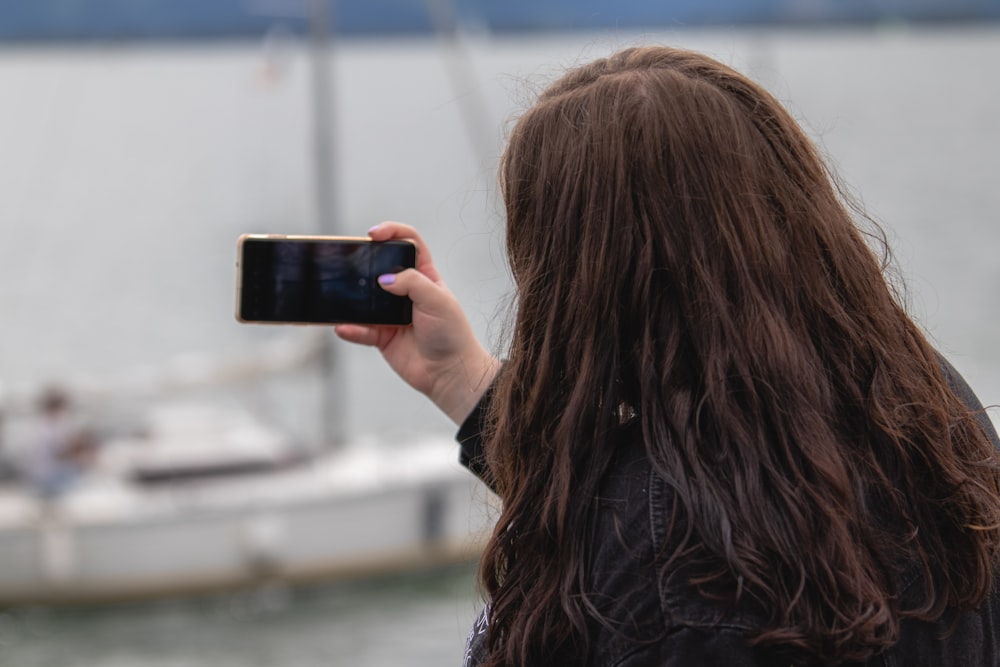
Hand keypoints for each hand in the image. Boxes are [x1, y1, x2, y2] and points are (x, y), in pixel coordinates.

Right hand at [334, 222, 499, 424]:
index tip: (373, 234)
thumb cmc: (451, 333)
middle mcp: (406, 292)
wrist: (451, 373)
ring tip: (338, 294)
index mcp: (424, 276)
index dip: (392, 232)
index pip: (409, 243)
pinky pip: (361, 330)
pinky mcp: (382, 337)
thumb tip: (383, 280)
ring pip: (365, 299)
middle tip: (349, 262)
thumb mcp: (437, 300)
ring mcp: (392, 314)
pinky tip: (343, 327)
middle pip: (380, 268)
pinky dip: (350, 328)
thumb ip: (412, 283)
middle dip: (363, 263)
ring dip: (351, 297)